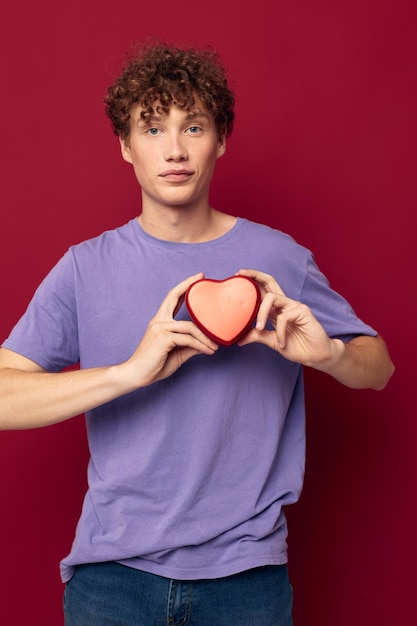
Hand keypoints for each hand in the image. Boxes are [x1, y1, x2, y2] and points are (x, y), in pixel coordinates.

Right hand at [125, 273, 217, 387]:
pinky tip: (208, 351)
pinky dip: (200, 345)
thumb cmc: (154, 365)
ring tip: (215, 346)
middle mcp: (159, 321)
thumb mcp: (177, 353)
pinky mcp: (163, 338)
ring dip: (205, 337)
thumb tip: (207, 343)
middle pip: (174, 297)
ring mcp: (159, 328)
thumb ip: (190, 345)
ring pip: (190, 327)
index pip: (172, 299)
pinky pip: (187, 339)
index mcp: (160, 321)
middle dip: (188, 285)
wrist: (136, 375)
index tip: (196, 278)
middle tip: (202, 276)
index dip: (184, 287)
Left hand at [236, 269, 340, 367]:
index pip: (263, 290)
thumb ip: (257, 336)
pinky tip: (282, 343)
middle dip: (255, 275)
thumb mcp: (272, 342)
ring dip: (261, 313)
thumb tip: (239, 338)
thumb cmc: (298, 347)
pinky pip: (283, 318)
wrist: (316, 356)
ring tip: (260, 328)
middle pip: (270, 282)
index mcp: (276, 309)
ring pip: (272, 298)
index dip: (252, 282)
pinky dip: (279, 332)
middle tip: (240, 273)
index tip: (237, 276)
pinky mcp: (303, 311)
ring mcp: (294, 306)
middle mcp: (284, 304)